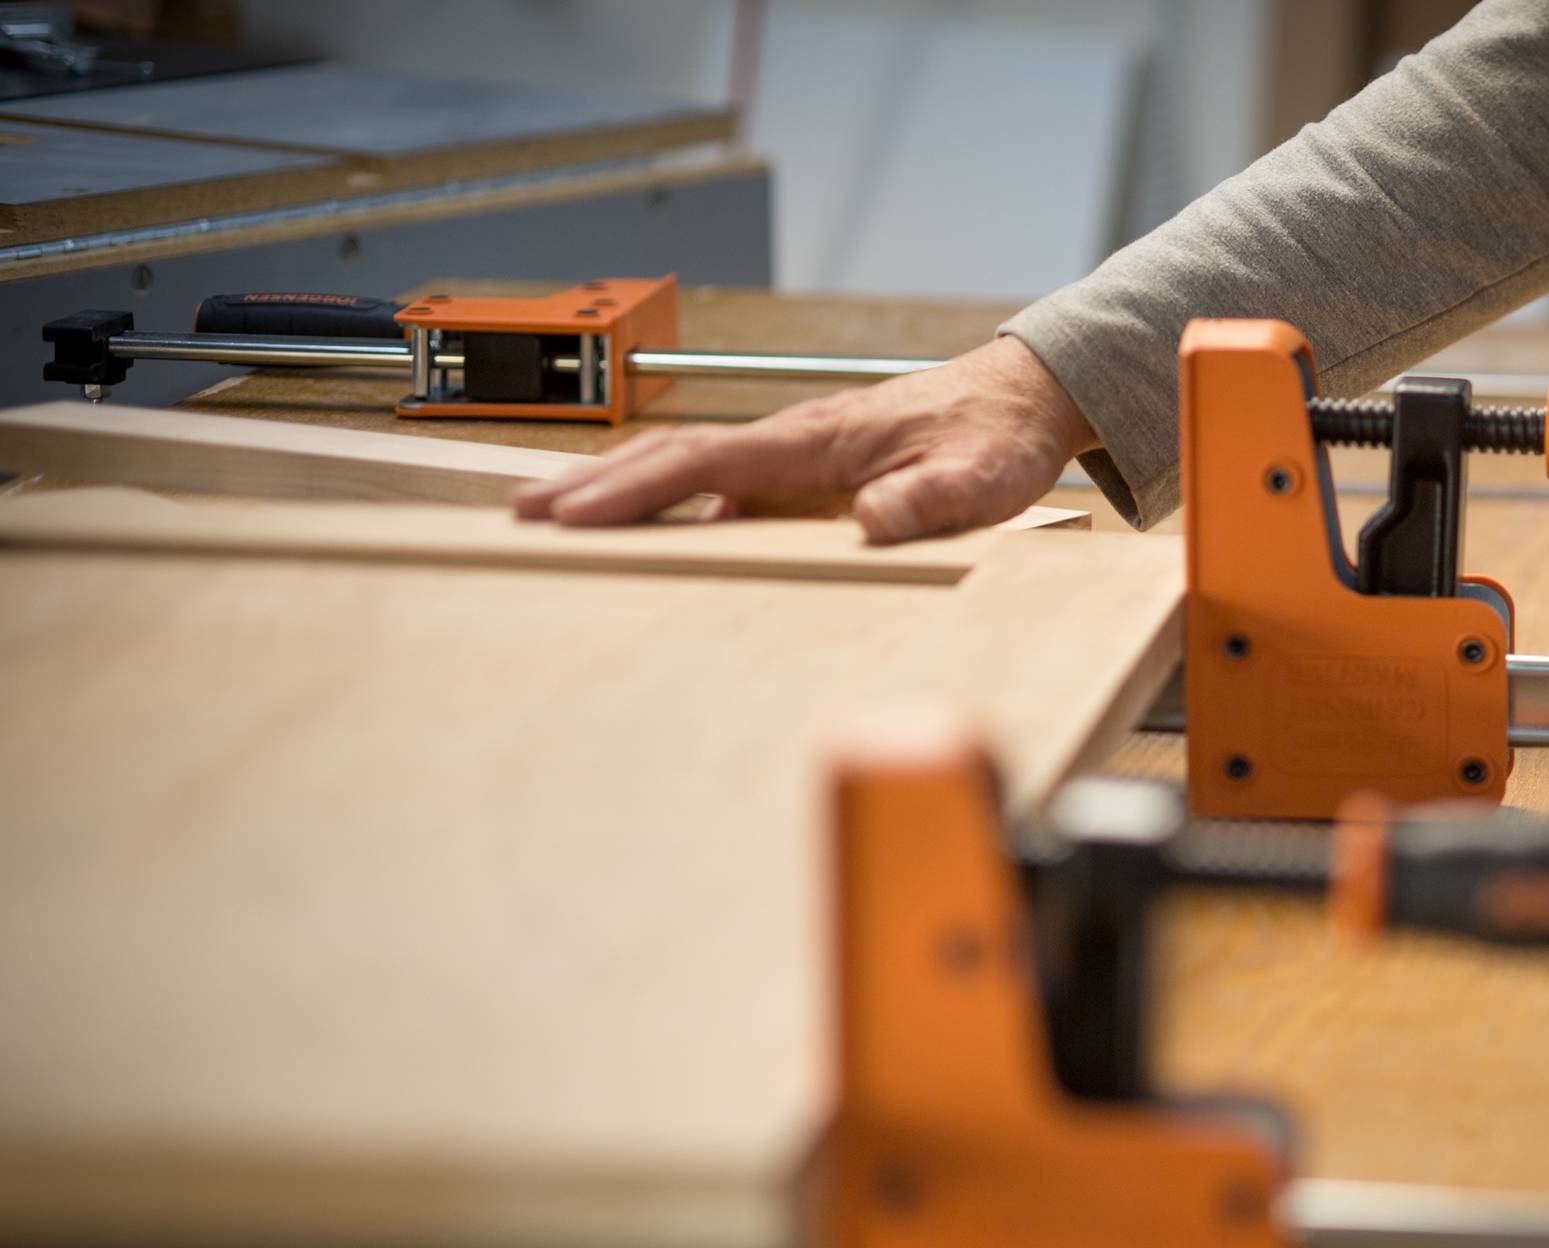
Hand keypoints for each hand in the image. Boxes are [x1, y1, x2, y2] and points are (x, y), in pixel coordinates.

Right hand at [511, 336, 1096, 540]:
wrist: (1019, 397)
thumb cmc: (996, 436)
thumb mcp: (980, 478)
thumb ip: (929, 500)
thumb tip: (871, 522)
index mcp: (816, 440)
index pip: (705, 463)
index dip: (636, 491)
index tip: (575, 514)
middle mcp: (792, 442)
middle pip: (672, 459)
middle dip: (594, 487)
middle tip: (521, 519)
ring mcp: (793, 456)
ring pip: (688, 471)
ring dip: (618, 493)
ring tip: (549, 523)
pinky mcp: (805, 474)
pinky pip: (721, 489)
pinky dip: (670, 507)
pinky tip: (641, 541)